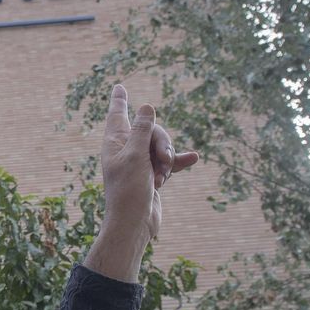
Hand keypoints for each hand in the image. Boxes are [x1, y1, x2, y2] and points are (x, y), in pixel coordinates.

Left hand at [84, 84, 197, 281]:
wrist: (135, 223)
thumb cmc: (129, 190)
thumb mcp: (135, 156)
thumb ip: (143, 130)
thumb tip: (146, 106)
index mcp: (115, 142)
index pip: (118, 114)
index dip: (120, 100)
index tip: (119, 86)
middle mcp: (127, 150)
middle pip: (152, 130)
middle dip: (162, 142)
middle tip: (162, 160)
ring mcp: (141, 163)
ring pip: (163, 146)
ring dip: (168, 159)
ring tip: (161, 177)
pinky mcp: (153, 175)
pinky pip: (170, 162)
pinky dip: (179, 162)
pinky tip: (194, 158)